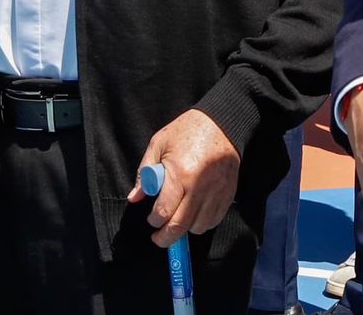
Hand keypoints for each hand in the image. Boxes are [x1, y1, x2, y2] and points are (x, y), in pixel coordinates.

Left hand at [127, 109, 239, 247]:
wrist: (222, 124)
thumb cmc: (186, 131)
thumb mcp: (158, 144)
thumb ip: (144, 172)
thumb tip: (134, 198)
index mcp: (179, 174)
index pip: (164, 212)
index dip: (154, 221)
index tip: (151, 220)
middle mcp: (198, 188)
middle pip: (180, 226)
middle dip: (166, 238)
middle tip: (158, 239)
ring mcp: (215, 193)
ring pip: (198, 227)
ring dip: (185, 229)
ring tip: (178, 219)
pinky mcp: (228, 195)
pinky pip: (214, 221)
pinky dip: (202, 224)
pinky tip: (194, 216)